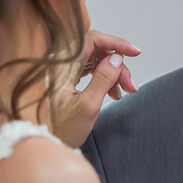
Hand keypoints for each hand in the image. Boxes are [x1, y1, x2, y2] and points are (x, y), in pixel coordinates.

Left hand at [49, 31, 140, 148]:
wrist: (49, 142)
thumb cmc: (62, 129)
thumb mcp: (87, 105)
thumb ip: (103, 79)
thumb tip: (116, 59)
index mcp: (62, 66)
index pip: (91, 40)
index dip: (115, 43)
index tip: (134, 52)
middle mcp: (63, 64)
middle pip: (97, 50)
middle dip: (118, 65)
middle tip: (130, 84)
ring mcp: (66, 71)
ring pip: (98, 60)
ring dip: (115, 74)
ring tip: (125, 91)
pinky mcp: (70, 78)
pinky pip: (93, 70)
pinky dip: (107, 79)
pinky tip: (114, 93)